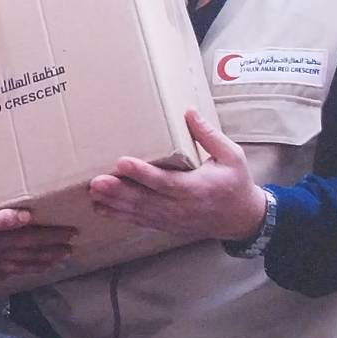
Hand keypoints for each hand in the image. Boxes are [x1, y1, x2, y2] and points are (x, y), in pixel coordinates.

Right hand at [0, 207, 75, 282]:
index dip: (53, 236)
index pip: (32, 239)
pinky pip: (5, 274)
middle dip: (52, 252)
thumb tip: (26, 217)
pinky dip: (18, 273)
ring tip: (56, 264)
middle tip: (71, 251)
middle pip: (31, 255)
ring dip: (40, 264)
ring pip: (21, 266)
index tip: (71, 234)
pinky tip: (20, 273)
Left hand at [88, 108, 267, 242]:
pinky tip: (102, 209)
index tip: (122, 162)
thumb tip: (188, 112)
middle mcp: (182, 207)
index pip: (165, 181)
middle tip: (96, 182)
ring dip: (114, 204)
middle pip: (145, 199)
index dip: (142, 173)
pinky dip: (121, 216)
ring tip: (93, 194)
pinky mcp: (167, 225)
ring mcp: (173, 219)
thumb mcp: (231, 156)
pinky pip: (141, 221)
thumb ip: (209, 135)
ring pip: (139, 212)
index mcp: (197, 188)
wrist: (243, 219)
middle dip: (119, 191)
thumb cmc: (237, 183)